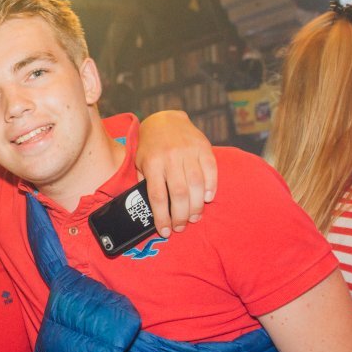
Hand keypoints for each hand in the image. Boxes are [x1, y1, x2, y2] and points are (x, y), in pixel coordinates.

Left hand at [136, 110, 216, 236]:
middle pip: (179, 194)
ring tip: (194, 218)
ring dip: (197, 206)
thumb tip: (148, 211)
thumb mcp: (140, 163)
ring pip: (196, 185)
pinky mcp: (203, 147)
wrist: (165, 119)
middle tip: (181, 227)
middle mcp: (170, 158)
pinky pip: (211, 170)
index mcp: (152, 164)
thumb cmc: (151, 147)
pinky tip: (208, 199)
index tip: (166, 231)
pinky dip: (211, 186)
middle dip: (181, 215)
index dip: (163, 217)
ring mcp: (188, 151)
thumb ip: (144, 183)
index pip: (158, 197)